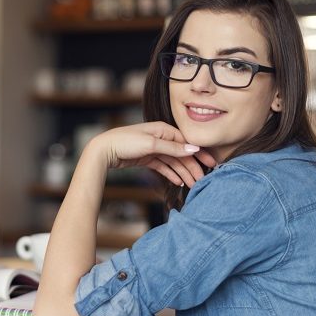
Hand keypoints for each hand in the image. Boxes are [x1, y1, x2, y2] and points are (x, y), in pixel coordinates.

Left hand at [90, 122, 216, 186]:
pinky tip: (179, 182)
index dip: (199, 154)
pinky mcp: (147, 159)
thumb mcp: (151, 144)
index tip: (211, 164)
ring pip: (173, 162)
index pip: (186, 142)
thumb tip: (194, 149)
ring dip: (183, 173)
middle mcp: (160, 138)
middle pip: (181, 153)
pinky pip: (163, 167)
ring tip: (192, 185)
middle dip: (192, 166)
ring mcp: (153, 149)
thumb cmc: (125, 142)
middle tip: (202, 180)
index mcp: (163, 130)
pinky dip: (171, 174)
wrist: (104, 150)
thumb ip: (173, 148)